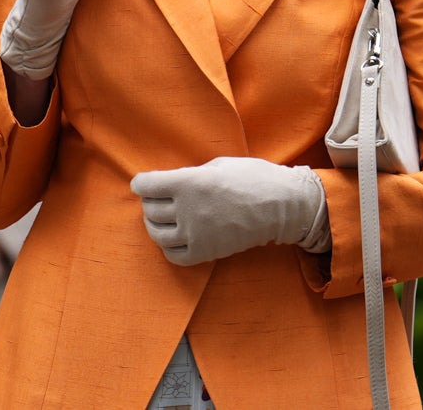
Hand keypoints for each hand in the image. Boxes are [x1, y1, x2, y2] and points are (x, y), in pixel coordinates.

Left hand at [129, 156, 328, 265]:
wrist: (281, 206)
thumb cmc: (253, 177)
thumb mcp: (219, 165)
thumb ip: (192, 175)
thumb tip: (172, 184)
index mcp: (190, 182)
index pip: (148, 185)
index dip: (141, 183)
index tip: (141, 183)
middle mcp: (188, 209)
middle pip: (150, 209)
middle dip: (149, 203)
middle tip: (155, 199)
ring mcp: (196, 233)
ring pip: (157, 234)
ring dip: (155, 225)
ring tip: (162, 219)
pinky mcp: (206, 252)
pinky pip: (174, 255)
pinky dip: (168, 247)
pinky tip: (174, 238)